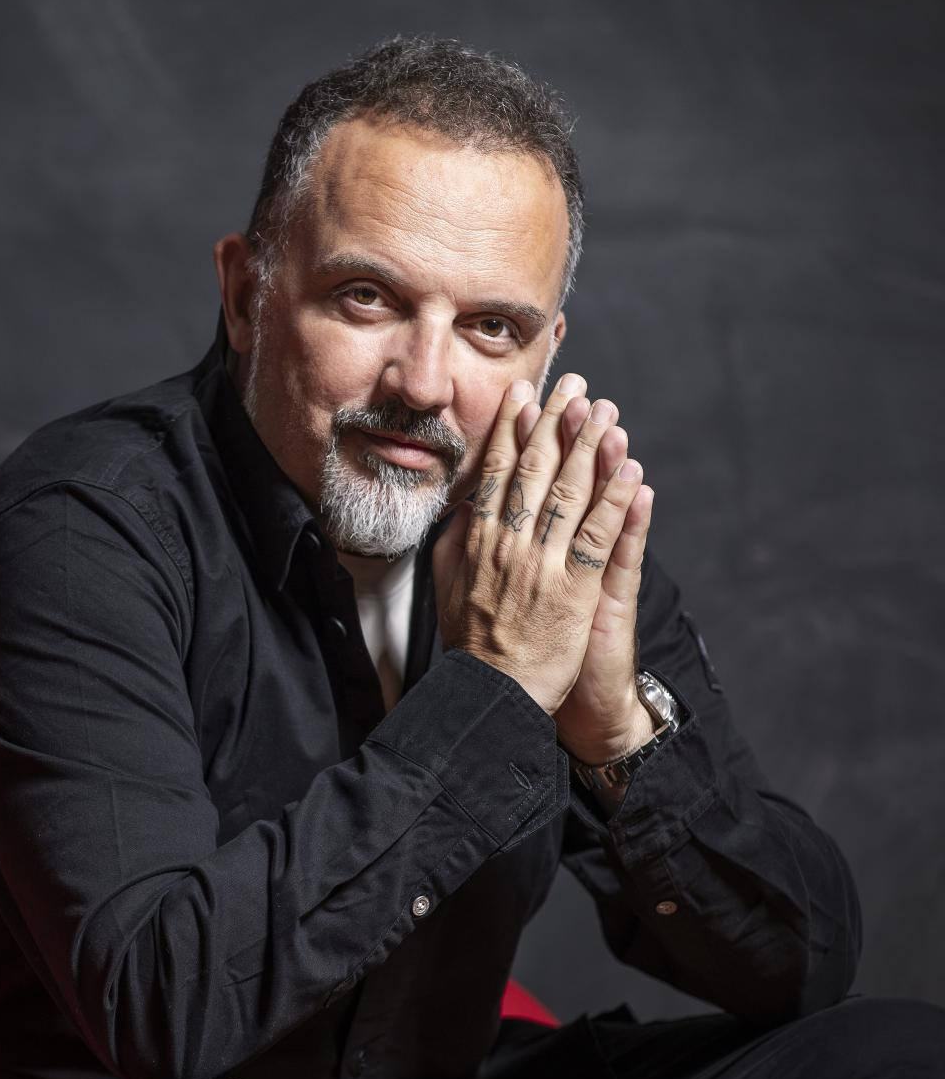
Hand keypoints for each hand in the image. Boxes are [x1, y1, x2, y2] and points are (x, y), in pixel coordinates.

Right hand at [432, 372, 646, 716]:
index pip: (496, 473)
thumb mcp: (447, 584)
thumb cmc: (472, 642)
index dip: (511, 429)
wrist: (493, 693)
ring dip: (591, 448)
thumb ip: (455, 540)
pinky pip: (598, 535)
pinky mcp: (574, 589)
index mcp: (478, 541)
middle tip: (574, 385)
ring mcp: (542, 565)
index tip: (524, 394)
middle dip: (556, 423)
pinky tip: (632, 470)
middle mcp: (508, 544)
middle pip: (534, 471)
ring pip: (569, 494)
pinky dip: (617, 500)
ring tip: (607, 412)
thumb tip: (464, 503)